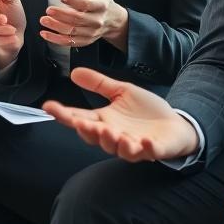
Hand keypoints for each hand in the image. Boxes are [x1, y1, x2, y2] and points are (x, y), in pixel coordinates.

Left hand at [40, 0, 128, 52]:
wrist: (113, 22)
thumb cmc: (104, 4)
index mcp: (101, 6)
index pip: (87, 4)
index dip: (74, 1)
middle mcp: (96, 21)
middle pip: (77, 19)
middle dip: (61, 14)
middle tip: (49, 10)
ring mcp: (90, 32)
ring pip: (71, 31)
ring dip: (56, 26)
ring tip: (44, 20)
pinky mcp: (85, 41)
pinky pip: (69, 42)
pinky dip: (55, 39)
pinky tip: (45, 34)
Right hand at [42, 67, 199, 160]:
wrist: (175, 124)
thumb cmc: (146, 111)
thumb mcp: (122, 91)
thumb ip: (99, 84)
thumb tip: (74, 72)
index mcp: (105, 121)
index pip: (80, 118)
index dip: (64, 114)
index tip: (48, 106)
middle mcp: (115, 136)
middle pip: (96, 137)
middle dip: (88, 132)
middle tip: (82, 123)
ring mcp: (133, 145)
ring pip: (118, 148)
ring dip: (113, 142)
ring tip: (112, 132)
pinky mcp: (153, 149)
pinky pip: (147, 152)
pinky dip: (145, 149)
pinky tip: (144, 142)